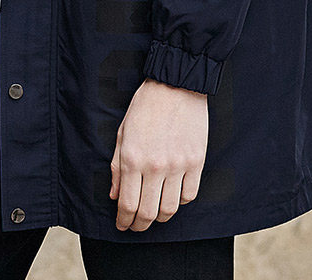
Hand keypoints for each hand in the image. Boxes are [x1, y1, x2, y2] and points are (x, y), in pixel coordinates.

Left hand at [109, 77, 207, 230]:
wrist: (175, 84)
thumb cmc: (145, 106)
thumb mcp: (122, 133)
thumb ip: (117, 166)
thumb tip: (115, 196)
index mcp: (133, 158)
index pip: (128, 204)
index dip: (124, 221)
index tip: (123, 225)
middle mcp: (155, 166)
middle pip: (148, 213)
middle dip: (140, 225)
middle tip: (136, 226)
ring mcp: (178, 165)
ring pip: (170, 209)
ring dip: (160, 216)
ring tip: (155, 213)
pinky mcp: (196, 161)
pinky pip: (189, 195)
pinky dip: (181, 201)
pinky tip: (173, 195)